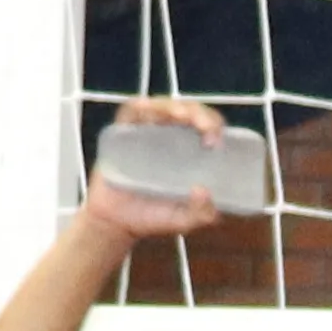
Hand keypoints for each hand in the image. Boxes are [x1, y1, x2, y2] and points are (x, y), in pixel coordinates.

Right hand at [82, 91, 247, 245]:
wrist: (116, 223)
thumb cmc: (152, 217)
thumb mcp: (183, 220)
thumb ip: (201, 213)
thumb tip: (203, 191)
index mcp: (191, 151)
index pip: (208, 127)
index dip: (214, 127)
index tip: (215, 141)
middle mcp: (171, 136)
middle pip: (189, 112)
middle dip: (199, 114)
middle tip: (204, 127)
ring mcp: (147, 132)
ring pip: (163, 107)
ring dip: (174, 107)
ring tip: (181, 116)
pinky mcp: (124, 133)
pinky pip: (131, 113)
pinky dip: (138, 107)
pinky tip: (146, 108)